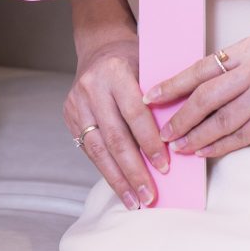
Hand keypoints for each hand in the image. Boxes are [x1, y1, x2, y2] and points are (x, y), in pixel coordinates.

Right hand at [64, 37, 166, 210]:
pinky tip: (120, 186)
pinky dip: (106, 169)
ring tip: (135, 201)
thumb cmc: (134, 61)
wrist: (100, 49)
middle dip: (134, 171)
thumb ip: (160, 100)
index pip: (135, 114)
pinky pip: (89, 149)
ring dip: (118, 179)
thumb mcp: (150, 68)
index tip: (165, 168)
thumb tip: (180, 142)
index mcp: (115, 72)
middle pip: (115, 137)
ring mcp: (76, 103)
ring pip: (97, 149)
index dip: (150, 143)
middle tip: (150, 197)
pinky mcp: (69, 116)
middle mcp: (91, 88)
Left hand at [147, 36, 249, 157]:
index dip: (173, 83)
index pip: (203, 66)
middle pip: (205, 93)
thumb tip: (196, 95)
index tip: (151, 95)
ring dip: (193, 135)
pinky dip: (216, 145)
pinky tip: (202, 152)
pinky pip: (237, 135)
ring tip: (177, 146)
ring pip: (218, 118)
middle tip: (160, 130)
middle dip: (178, 114)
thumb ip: (239, 73)